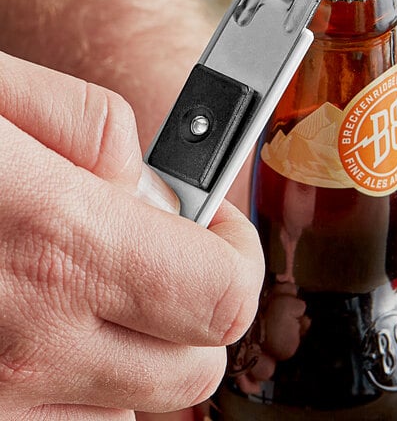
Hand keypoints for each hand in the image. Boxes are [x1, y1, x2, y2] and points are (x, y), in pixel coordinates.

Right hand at [0, 52, 263, 419]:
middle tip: (159, 255)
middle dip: (194, 306)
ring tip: (82, 286)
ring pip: (134, 404)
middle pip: (193, 367)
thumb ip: (99, 134)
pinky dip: (81, 383)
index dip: (235, 257)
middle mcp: (30, 349)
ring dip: (134, 346)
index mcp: (55, 245)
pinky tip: (42, 326)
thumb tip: (151, 191)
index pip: (222, 296)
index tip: (215, 230)